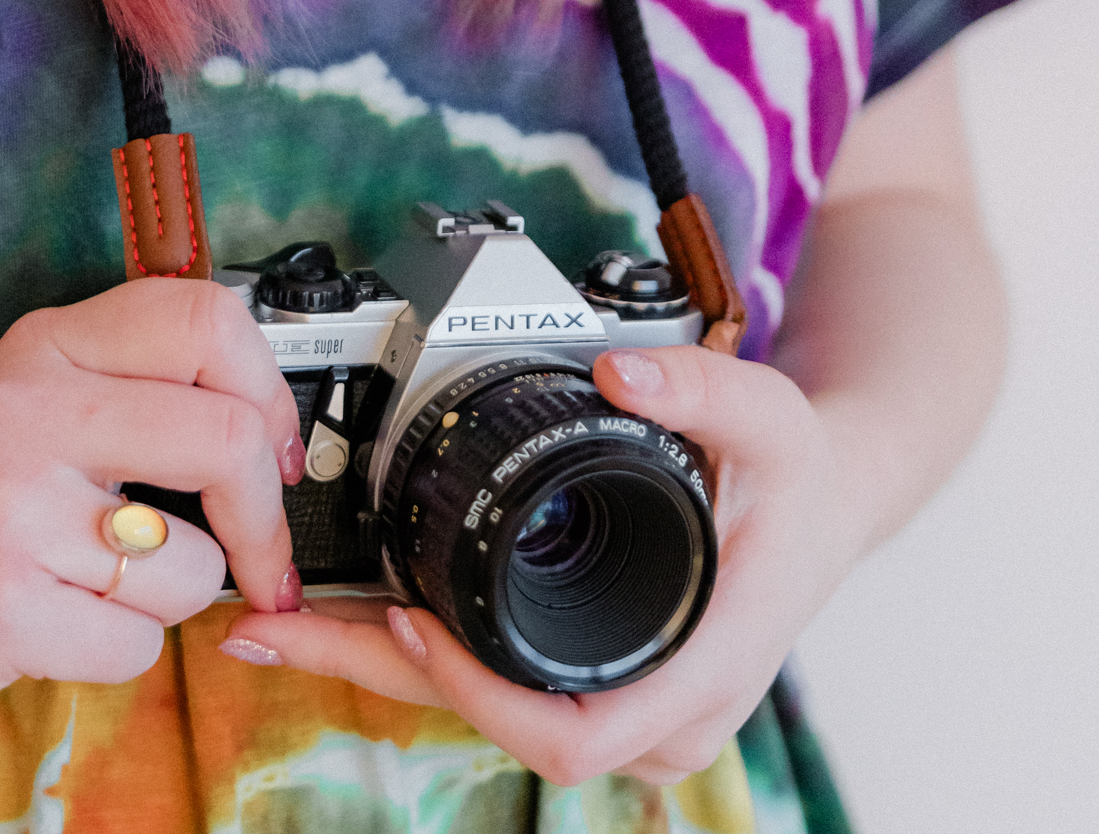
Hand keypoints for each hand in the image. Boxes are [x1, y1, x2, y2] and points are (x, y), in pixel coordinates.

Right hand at [0, 276, 305, 761]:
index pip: (204, 318)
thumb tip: (279, 418)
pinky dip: (118, 654)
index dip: (270, 392)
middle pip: (227, 434)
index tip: (278, 452)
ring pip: (191, 564)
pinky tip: (56, 631)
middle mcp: (23, 406)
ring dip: (170, 602)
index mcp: (46, 343)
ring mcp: (5, 505)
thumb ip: (138, 388)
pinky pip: (136, 643)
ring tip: (93, 591)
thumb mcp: (38, 410)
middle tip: (260, 561)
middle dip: (265, 519)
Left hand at [218, 344, 870, 787]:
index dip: (475, 691)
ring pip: (481, 711)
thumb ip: (700, 387)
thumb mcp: (771, 418)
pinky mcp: (590, 687)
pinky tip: (342, 615)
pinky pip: (490, 685)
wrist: (824, 506)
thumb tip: (619, 367)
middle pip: (498, 727)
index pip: (570, 730)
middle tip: (275, 627)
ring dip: (379, 668)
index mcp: (698, 670)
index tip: (404, 621)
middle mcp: (658, 716)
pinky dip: (414, 652)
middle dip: (381, 679)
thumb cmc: (798, 477)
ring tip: (275, 622)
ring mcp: (624, 713)